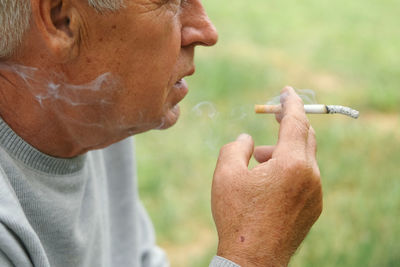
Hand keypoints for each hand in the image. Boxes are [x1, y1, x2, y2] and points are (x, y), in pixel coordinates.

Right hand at [211, 87, 321, 266]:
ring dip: (282, 151)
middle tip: (272, 117)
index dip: (291, 102)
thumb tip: (247, 138)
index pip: (297, 121)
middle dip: (288, 124)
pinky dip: (288, 169)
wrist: (252, 260)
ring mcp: (315, 193)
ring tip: (256, 161)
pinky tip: (267, 181)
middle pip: (306, 136)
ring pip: (303, 158)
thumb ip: (236, 147)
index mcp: (292, 163)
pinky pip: (304, 177)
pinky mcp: (313, 207)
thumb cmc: (237, 215)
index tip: (287, 90)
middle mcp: (310, 176)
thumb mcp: (225, 174)